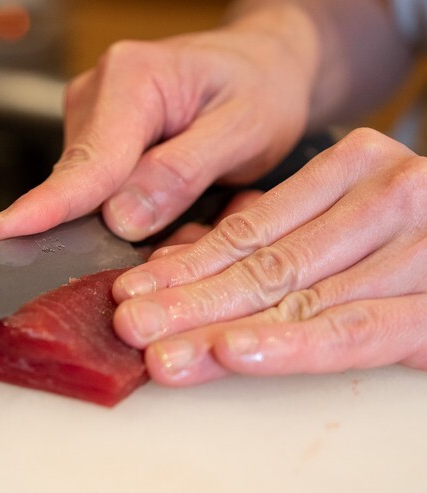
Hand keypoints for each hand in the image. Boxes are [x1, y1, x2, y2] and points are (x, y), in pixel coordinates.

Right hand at [0, 6, 318, 241]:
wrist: (258, 66)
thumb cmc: (258, 88)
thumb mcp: (244, 129)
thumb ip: (182, 172)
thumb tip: (121, 219)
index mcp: (133, 78)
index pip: (89, 160)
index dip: (48, 205)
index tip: (5, 233)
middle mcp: (97, 95)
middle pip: (82, 185)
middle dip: (115, 229)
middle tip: (190, 228)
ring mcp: (89, 120)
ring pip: (89, 196)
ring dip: (130, 221)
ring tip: (194, 202)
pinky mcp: (93, 141)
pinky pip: (98, 194)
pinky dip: (130, 210)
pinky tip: (169, 197)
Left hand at [111, 128, 426, 385]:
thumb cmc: (407, 234)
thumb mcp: (339, 218)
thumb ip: (275, 235)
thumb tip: (183, 261)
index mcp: (350, 169)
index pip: (248, 229)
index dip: (184, 265)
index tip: (132, 290)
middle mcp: (384, 197)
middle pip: (265, 265)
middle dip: (189, 301)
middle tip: (132, 326)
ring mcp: (416, 245)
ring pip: (299, 298)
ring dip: (222, 329)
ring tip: (165, 353)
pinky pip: (355, 330)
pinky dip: (293, 343)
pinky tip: (237, 351)